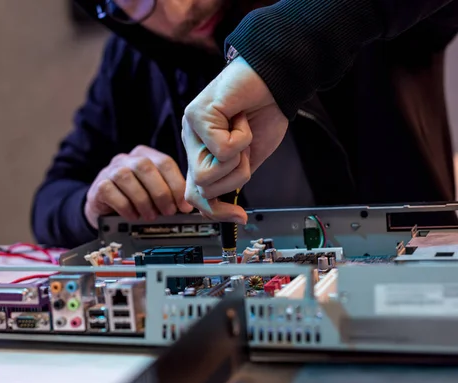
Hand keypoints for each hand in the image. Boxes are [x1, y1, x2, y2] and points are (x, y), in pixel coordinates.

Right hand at [84, 145, 193, 228]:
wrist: (104, 208)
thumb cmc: (133, 199)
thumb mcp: (152, 192)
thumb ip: (168, 192)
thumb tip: (187, 206)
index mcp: (145, 155)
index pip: (165, 162)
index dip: (177, 184)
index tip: (184, 206)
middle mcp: (126, 159)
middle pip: (146, 167)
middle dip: (161, 192)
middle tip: (168, 212)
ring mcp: (110, 170)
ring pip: (127, 178)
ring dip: (143, 200)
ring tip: (151, 216)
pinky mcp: (99, 185)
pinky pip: (111, 192)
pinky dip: (125, 206)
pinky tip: (133, 216)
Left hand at [182, 56, 288, 223]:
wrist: (277, 80)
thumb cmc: (264, 113)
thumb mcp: (249, 158)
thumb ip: (233, 180)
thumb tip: (226, 213)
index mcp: (202, 153)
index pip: (195, 195)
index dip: (216, 211)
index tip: (240, 216)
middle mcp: (191, 141)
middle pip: (202, 190)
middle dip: (234, 178)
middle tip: (245, 150)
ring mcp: (191, 128)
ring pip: (208, 175)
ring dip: (237, 160)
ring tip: (242, 133)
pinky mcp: (198, 114)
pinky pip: (222, 149)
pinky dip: (242, 137)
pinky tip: (240, 118)